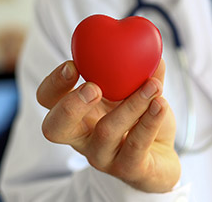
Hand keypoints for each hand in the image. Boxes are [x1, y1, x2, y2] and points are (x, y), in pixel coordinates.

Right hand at [37, 59, 180, 192]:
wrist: (163, 158)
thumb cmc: (142, 121)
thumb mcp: (138, 92)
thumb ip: (141, 70)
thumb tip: (150, 43)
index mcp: (78, 114)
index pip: (48, 100)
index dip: (54, 83)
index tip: (73, 64)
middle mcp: (83, 138)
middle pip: (55, 128)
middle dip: (70, 106)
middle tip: (94, 87)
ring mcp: (104, 157)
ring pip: (106, 132)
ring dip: (131, 105)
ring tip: (153, 86)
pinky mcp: (129, 169)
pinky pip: (136, 146)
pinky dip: (149, 121)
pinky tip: (160, 104)